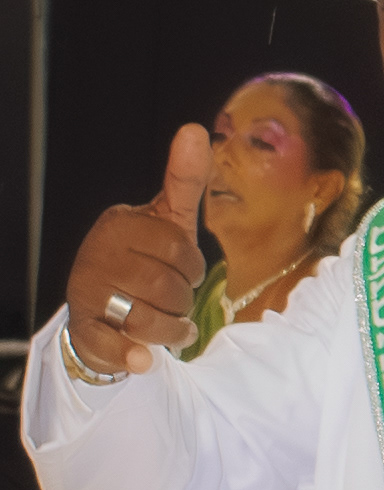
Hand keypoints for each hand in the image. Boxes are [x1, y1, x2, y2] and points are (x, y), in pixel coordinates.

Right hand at [66, 124, 209, 375]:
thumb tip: (195, 130)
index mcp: (119, 225)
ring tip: (173, 329)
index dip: (192, 267)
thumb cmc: (144, 262)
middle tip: (177, 303)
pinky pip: (114, 346)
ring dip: (171, 331)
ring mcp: (86, 294)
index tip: (185, 271)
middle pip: (166, 286)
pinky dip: (134, 356)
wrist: (103, 312)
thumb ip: (183, 181)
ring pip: (147, 318)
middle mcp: (96, 255)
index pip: (178, 248)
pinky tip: (145, 359)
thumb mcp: (167, 222)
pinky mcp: (83, 331)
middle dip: (182, 301)